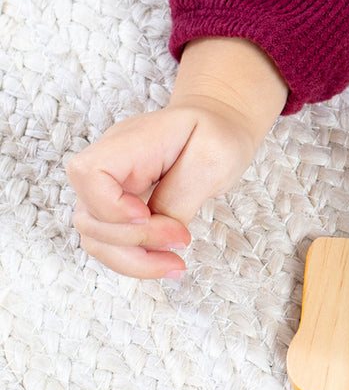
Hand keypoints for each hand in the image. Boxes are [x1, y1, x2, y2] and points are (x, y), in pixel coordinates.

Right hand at [67, 38, 287, 278]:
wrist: (219, 124)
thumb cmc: (219, 135)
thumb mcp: (214, 158)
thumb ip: (181, 195)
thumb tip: (158, 228)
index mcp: (131, 141)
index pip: (88, 173)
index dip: (110, 205)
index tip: (148, 215)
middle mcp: (110, 163)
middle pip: (89, 217)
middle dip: (135, 241)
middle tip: (183, 241)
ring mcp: (110, 186)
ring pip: (96, 238)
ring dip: (133, 260)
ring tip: (176, 264)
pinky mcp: (118, 207)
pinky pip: (111, 242)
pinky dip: (135, 258)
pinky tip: (166, 260)